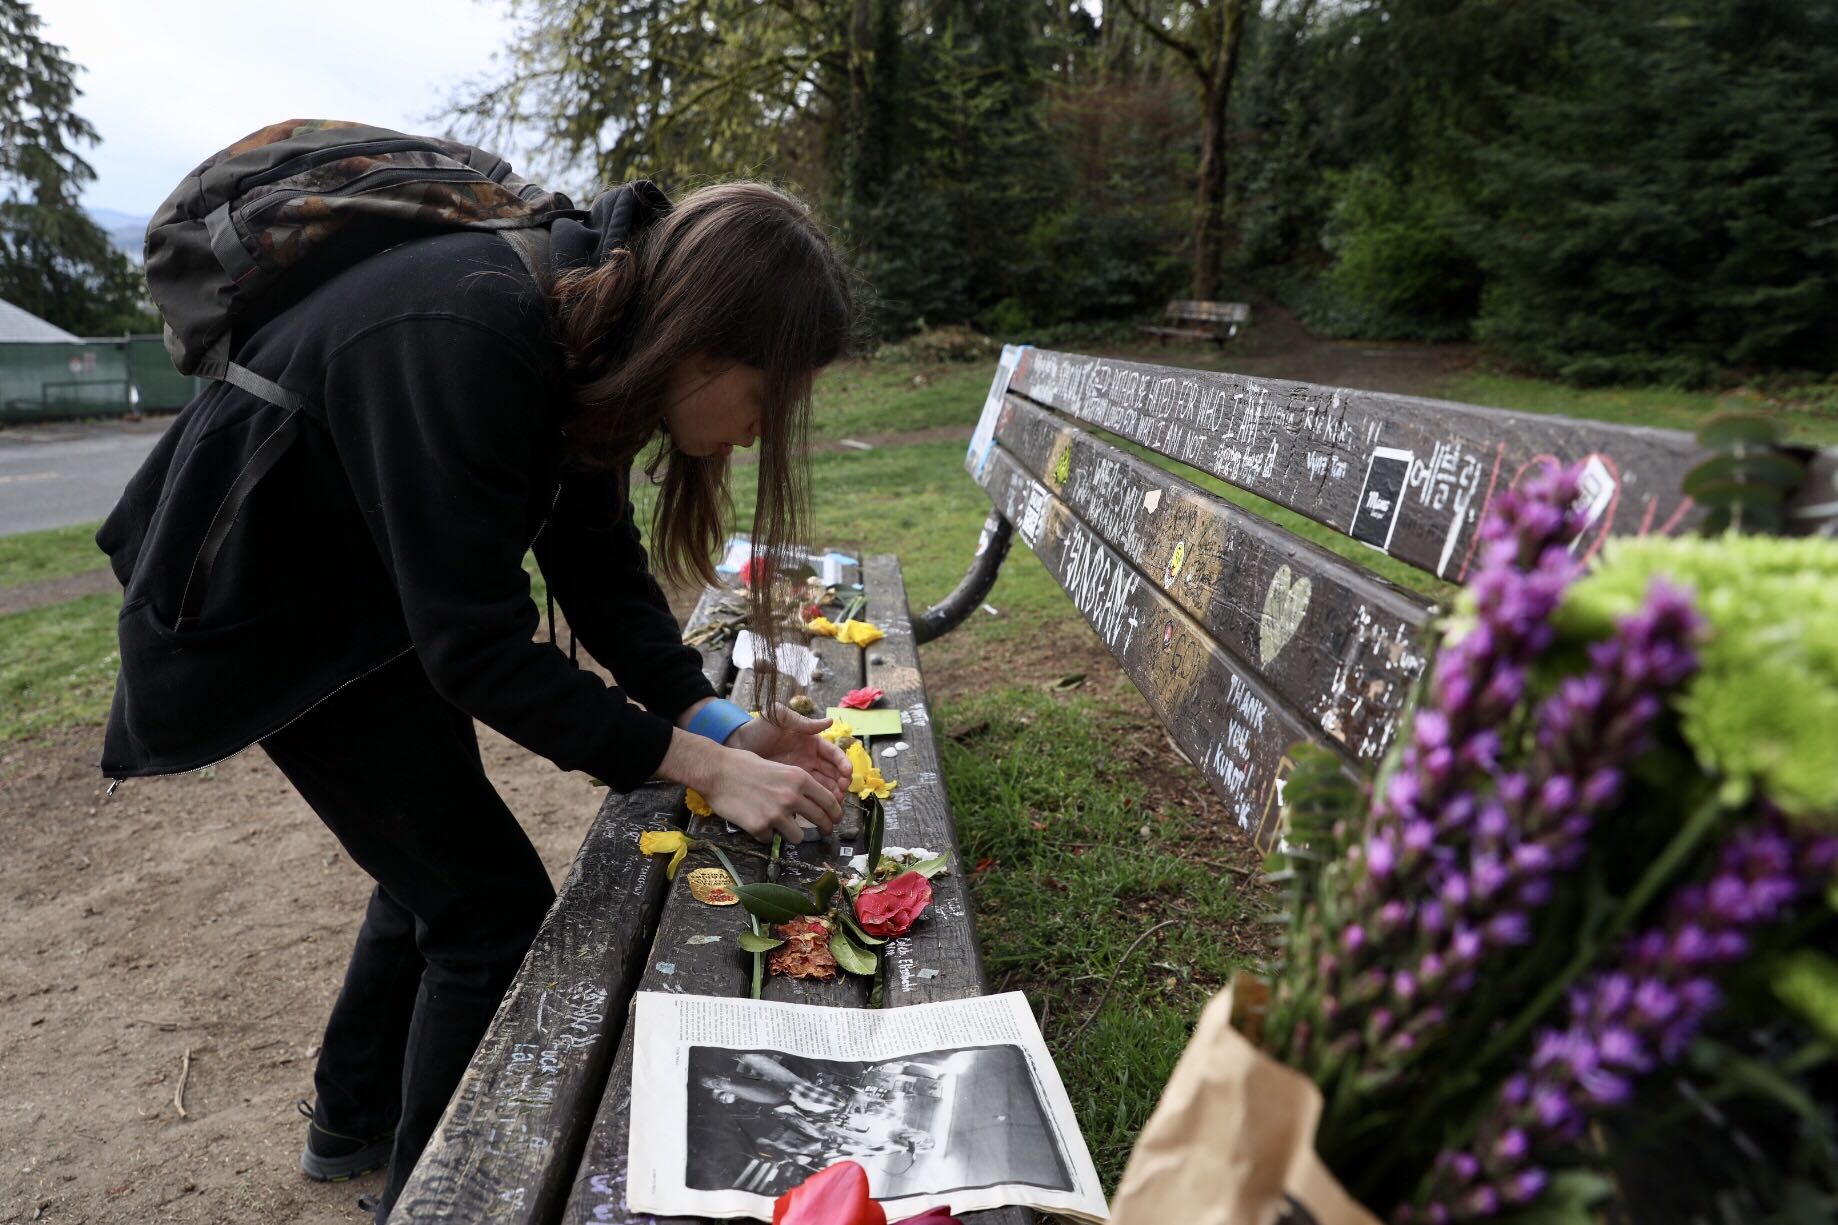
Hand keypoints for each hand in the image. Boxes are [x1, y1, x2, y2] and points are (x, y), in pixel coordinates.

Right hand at [701, 747, 841, 844]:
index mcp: (799, 779)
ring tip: (779, 825)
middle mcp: (792, 797)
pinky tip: (755, 822)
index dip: (836, 813)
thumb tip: (809, 801)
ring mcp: (776, 814)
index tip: (835, 820)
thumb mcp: (778, 767)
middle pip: (821, 820)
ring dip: (791, 834)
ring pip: (798, 836)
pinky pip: (771, 840)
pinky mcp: (760, 828)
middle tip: (824, 833)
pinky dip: (765, 834)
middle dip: (825, 829)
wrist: (716, 772)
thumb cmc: (743, 765)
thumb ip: (796, 784)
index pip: (829, 801)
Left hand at [727, 704, 851, 802]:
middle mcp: (810, 758)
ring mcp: (800, 773)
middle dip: (840, 782)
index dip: (843, 763)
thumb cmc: (758, 728)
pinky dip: (815, 801)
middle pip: (832, 773)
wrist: (735, 745)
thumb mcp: (781, 719)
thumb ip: (804, 722)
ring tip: (833, 804)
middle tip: (841, 793)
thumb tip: (830, 722)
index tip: (847, 773)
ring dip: (831, 794)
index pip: (833, 754)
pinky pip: (807, 794)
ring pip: (822, 785)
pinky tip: (818, 809)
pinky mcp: (789, 785)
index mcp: (811, 742)